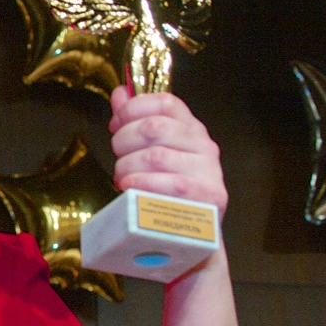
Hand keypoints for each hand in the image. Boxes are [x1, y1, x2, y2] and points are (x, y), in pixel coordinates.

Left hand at [108, 86, 227, 215]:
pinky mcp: (210, 198)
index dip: (133, 109)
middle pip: (154, 128)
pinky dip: (142, 184)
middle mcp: (204, 145)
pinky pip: (170, 185)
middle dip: (123, 141)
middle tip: (118, 156)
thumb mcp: (153, 149)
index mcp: (190, 127)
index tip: (115, 125)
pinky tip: (131, 188)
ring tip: (122, 177)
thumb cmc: (167, 187)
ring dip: (127, 167)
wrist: (192, 233)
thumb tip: (121, 92)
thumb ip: (136, 120)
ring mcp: (209, 171)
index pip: (165, 101)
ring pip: (155, 156)